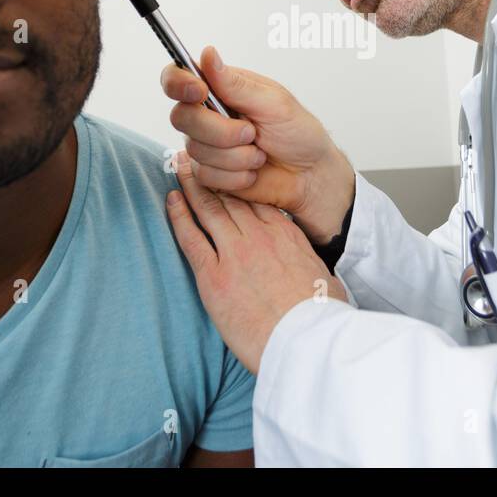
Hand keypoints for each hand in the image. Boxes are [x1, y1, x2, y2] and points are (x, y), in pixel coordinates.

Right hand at [161, 46, 354, 241]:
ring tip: (259, 153)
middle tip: (252, 133)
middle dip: (220, 131)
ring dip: (235, 156)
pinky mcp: (209, 172)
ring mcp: (206, 143)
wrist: (309, 175)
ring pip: (196, 149)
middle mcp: (207, 114)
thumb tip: (208, 54)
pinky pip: (206, 174)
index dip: (179, 84)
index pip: (178, 78)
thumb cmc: (298, 133)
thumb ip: (236, 84)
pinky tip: (252, 170)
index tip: (199, 92)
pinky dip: (235, 175)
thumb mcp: (273, 103)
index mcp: (220, 88)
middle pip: (182, 117)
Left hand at [166, 151, 349, 374]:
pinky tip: (170, 200)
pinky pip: (191, 238)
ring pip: (208, 208)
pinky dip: (178, 216)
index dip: (240, 181)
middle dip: (212, 174)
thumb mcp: (326, 281)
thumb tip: (317, 275)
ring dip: (191, 184)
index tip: (229, 169)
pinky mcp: (214, 276)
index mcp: (286, 235)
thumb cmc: (320, 317)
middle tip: (197, 156)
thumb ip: (312, 268)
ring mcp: (235, 253)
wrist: (307, 339)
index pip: (257, 198)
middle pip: (230, 195)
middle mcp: (259, 237)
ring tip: (180, 166)